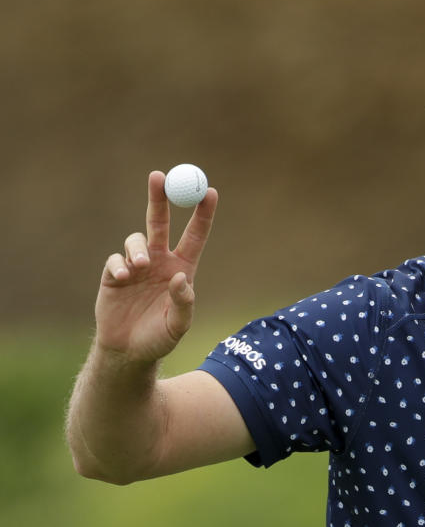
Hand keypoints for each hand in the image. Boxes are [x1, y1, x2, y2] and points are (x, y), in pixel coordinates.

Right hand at [96, 170, 217, 362]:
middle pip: (161, 221)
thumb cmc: (159, 339)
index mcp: (183, 268)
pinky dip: (120, 264)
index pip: (195, 235)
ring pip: (136, 238)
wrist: (128, 352)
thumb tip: (181, 278)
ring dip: (138, 247)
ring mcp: (136, 265)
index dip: (203, 213)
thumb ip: (183, 302)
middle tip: (158, 175)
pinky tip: (124, 278)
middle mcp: (160, 261)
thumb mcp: (178, 325)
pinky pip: (115, 258)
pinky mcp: (113, 274)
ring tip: (140, 266)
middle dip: (160, 197)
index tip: (210, 191)